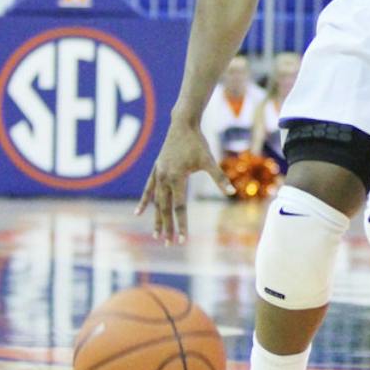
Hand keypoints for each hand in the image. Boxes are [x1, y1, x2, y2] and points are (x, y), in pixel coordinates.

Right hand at [135, 123, 233, 243]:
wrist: (182, 124)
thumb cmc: (198, 142)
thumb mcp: (209, 160)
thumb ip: (219, 177)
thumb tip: (231, 192)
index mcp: (177, 178)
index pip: (180, 207)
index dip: (181, 224)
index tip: (182, 239)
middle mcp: (164, 178)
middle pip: (166, 208)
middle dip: (168, 227)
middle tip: (169, 244)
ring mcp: (158, 174)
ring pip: (156, 202)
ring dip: (156, 218)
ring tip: (156, 235)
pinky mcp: (155, 170)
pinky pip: (148, 189)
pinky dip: (144, 202)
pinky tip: (138, 213)